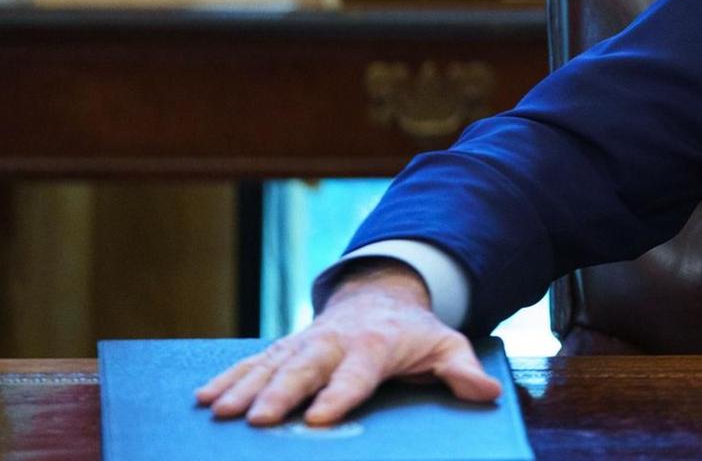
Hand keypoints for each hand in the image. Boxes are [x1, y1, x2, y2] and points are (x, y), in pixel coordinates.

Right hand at [193, 261, 500, 426]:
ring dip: (244, 387)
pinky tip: (204, 398)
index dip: (340, 394)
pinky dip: (229, 377)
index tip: (320, 417)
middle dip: (281, 392)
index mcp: (375, 344)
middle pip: (306, 368)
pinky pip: (254, 362)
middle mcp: (335, 341)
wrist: (382, 294)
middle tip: (257, 419)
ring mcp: (307, 343)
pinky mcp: (287, 347)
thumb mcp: (447, 343)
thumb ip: (462, 369)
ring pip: (272, 364)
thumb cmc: (414, 331)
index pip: (357, 372)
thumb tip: (487, 391)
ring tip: (219, 412)